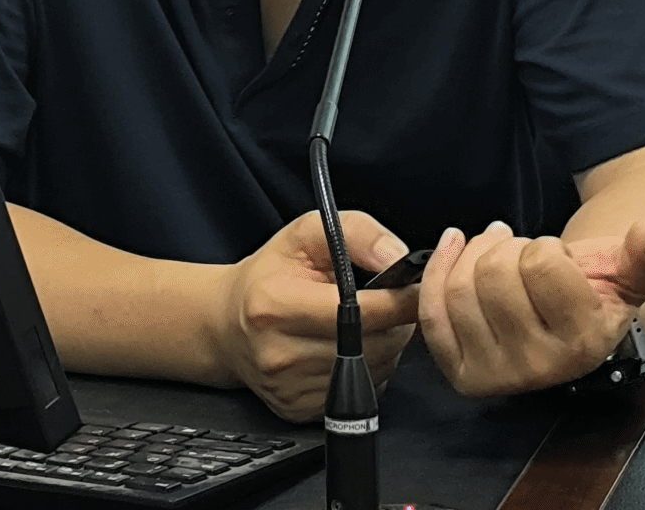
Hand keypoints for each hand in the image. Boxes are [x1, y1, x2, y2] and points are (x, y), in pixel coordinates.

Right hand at [208, 211, 421, 420]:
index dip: (399, 299)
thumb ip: (358, 234)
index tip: (416, 288)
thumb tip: (398, 257)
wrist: (228, 324)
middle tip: (393, 303)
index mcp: (276, 304)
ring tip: (370, 323)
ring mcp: (289, 387)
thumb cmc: (270, 275)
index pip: (361, 311)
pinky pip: (361, 393)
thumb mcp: (306, 234)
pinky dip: (369, 370)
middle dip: (397, 323)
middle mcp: (279, 353)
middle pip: (374, 346)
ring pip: (373, 372)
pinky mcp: (299, 410)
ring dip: (386, 347)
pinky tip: (354, 348)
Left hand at [419, 220, 644, 396]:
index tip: (556, 256)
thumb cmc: (595, 294)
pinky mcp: (462, 373)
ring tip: (498, 252)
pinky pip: (433, 313)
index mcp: (583, 343)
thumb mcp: (629, 275)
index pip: (541, 263)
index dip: (546, 246)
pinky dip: (438, 271)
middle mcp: (539, 368)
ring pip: (459, 289)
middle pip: (494, 273)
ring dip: (475, 254)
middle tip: (523, 253)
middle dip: (508, 247)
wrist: (571, 328)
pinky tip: (455, 246)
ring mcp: (496, 375)